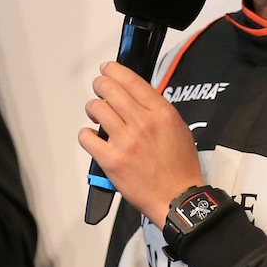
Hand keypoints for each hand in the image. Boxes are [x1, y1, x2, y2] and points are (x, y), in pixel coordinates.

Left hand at [78, 61, 203, 227]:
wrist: (177, 197)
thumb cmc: (180, 166)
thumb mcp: (179, 128)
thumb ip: (157, 110)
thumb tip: (136, 97)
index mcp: (162, 113)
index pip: (132, 81)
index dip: (114, 70)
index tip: (107, 69)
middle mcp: (143, 123)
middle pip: (110, 89)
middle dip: (100, 85)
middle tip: (99, 89)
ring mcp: (125, 142)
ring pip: (96, 108)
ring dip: (93, 108)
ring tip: (96, 114)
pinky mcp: (112, 160)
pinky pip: (87, 137)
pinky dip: (86, 135)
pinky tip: (93, 138)